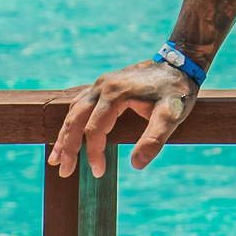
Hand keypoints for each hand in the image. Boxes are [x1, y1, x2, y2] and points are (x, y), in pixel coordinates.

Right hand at [50, 60, 198, 176]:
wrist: (180, 63)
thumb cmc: (176, 91)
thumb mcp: (171, 115)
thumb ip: (155, 139)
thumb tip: (136, 165)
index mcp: (115, 94)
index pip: (94, 129)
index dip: (94, 153)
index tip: (98, 172)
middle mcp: (102, 86)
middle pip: (75, 120)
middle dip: (68, 147)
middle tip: (64, 171)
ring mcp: (101, 84)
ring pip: (74, 112)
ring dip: (64, 135)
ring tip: (56, 158)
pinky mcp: (104, 86)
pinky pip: (80, 105)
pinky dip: (71, 121)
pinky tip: (68, 134)